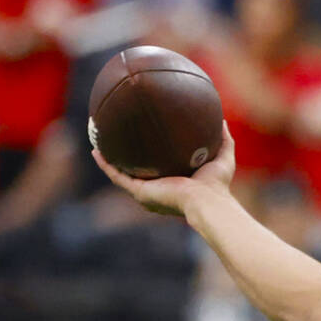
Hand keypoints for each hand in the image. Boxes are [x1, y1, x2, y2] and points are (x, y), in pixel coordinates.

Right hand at [92, 121, 236, 216]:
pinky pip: (117, 177)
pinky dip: (106, 165)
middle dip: (129, 157)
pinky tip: (97, 151)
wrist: (206, 199)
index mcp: (175, 182)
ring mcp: (147, 191)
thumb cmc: (217, 184)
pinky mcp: (140, 192)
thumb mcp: (223, 157)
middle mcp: (159, 188)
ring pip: (122, 174)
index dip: (153, 155)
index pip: (161, 168)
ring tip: (100, 143)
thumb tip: (223, 120)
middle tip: (120, 138)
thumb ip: (223, 139)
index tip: (148, 140)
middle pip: (139, 171)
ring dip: (111, 160)